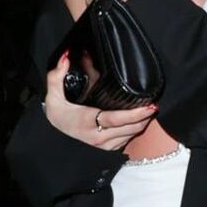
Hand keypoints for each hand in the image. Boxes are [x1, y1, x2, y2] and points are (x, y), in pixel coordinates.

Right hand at [42, 53, 157, 148]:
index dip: (135, 114)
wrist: (54, 137)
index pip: (116, 119)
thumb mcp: (53, 96)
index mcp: (87, 121)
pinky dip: (133, 131)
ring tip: (148, 111)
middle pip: (129, 128)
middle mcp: (97, 137)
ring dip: (141, 124)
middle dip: (144, 117)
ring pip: (130, 136)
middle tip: (153, 104)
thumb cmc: (57, 115)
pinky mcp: (107, 149)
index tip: (149, 106)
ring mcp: (103, 146)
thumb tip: (65, 57)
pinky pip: (126, 141)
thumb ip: (56, 76)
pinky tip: (138, 121)